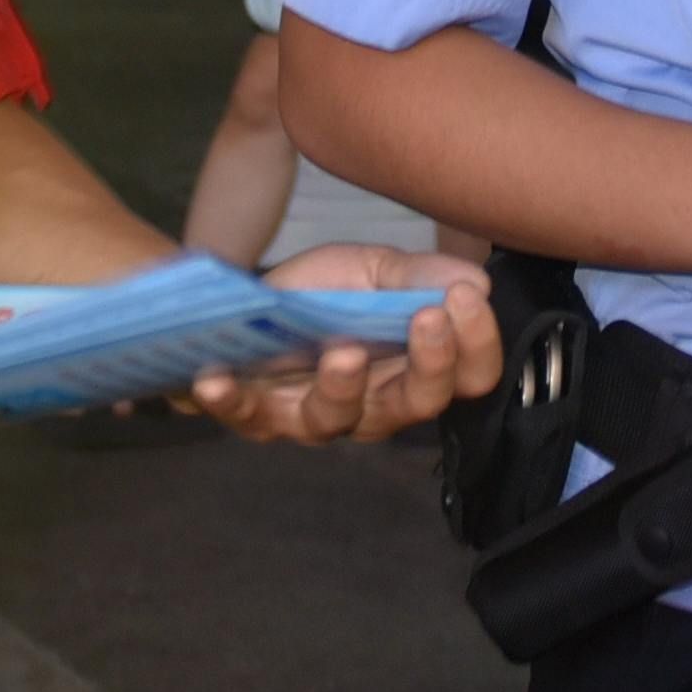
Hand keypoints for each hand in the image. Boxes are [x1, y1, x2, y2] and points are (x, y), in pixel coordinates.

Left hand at [188, 246, 500, 443]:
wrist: (248, 303)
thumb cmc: (323, 292)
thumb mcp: (372, 270)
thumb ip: (417, 276)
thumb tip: (474, 279)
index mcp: (414, 367)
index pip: (468, 376)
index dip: (476, 345)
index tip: (465, 297)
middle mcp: (373, 404)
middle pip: (417, 405)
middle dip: (430, 365)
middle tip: (429, 318)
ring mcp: (313, 415)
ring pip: (337, 421)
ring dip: (342, 389)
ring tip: (342, 353)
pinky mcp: (256, 415)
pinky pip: (245, 417)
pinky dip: (231, 399)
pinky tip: (216, 377)